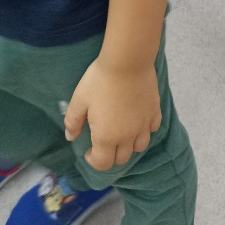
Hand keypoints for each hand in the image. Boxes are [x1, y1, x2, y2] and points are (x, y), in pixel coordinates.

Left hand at [64, 56, 161, 170]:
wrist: (127, 61)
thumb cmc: (100, 80)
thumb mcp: (79, 100)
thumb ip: (73, 121)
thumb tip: (70, 137)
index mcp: (106, 137)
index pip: (102, 163)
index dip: (93, 160)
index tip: (88, 151)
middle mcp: (127, 136)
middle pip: (122, 159)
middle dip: (110, 155)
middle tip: (103, 142)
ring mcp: (143, 124)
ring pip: (139, 147)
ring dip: (129, 145)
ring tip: (121, 133)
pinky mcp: (154, 111)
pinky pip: (152, 129)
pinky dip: (145, 129)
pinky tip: (137, 119)